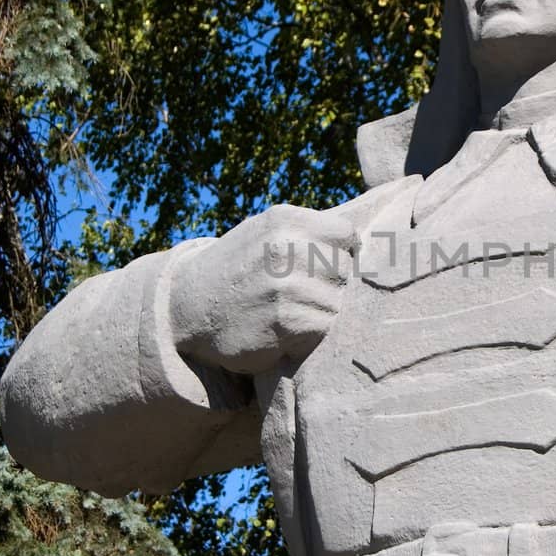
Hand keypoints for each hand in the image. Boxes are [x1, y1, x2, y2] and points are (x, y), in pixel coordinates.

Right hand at [170, 203, 356, 375]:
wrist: (189, 306)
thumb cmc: (239, 269)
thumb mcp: (266, 233)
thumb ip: (308, 232)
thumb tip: (366, 242)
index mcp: (284, 221)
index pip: (346, 234)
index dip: (340, 253)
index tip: (322, 266)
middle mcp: (284, 247)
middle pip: (344, 270)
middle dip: (329, 285)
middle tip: (298, 293)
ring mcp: (284, 284)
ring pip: (337, 302)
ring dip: (317, 313)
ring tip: (286, 312)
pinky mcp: (284, 320)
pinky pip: (322, 327)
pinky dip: (307, 334)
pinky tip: (281, 329)